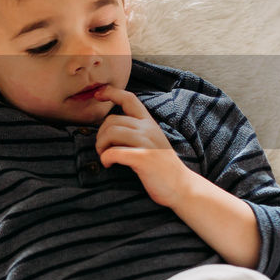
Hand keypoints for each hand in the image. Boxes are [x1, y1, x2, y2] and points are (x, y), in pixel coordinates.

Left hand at [94, 84, 193, 207]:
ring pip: (111, 132)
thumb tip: (108, 127)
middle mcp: (148, 128)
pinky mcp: (143, 158)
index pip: (129, 98)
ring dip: (101, 145)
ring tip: (105, 157)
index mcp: (149, 123)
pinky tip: (108, 164)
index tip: (97, 94)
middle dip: (100, 135)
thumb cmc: (160, 167)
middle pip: (112, 119)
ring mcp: (147, 142)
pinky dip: (105, 158)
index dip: (111, 93)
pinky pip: (114, 151)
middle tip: (103, 150)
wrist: (181, 187)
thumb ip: (135, 131)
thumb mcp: (151, 141)